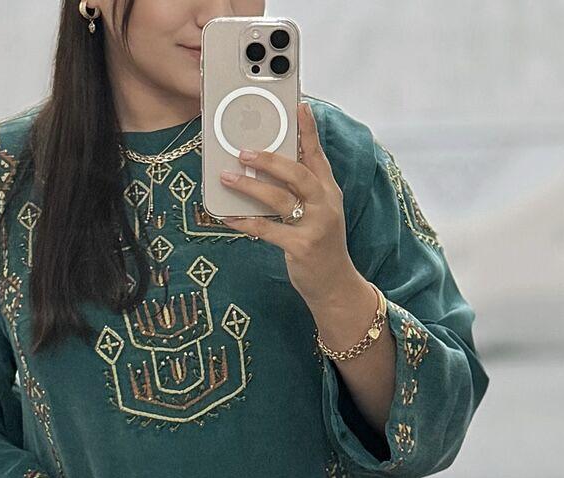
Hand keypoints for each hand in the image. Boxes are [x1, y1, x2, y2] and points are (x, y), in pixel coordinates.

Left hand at [218, 101, 360, 310]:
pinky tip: (228, 217)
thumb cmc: (321, 245)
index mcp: (329, 192)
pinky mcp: (301, 247)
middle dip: (270, 159)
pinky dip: (245, 222)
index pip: (318, 155)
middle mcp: (325, 205)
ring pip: (280, 198)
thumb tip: (268, 167)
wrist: (335, 285)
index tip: (299, 105)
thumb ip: (302, 190)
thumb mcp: (319, 213)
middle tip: (244, 151)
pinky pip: (267, 230)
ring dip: (251, 186)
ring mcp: (315, 226)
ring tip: (228, 178)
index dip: (308, 130)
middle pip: (297, 173)